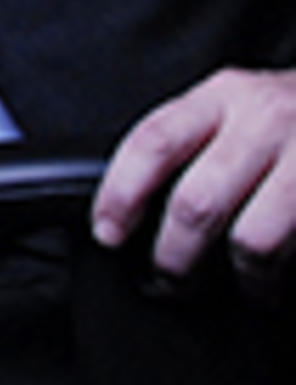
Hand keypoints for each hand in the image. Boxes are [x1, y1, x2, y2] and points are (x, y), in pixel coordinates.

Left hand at [92, 67, 295, 296]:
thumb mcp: (240, 104)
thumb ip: (196, 138)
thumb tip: (134, 203)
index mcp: (224, 96)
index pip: (152, 144)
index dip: (121, 195)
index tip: (108, 233)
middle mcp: (265, 120)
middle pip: (196, 202)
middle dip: (175, 255)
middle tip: (172, 279)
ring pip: (253, 238)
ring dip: (244, 278)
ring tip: (248, 288)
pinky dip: (286, 274)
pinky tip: (286, 279)